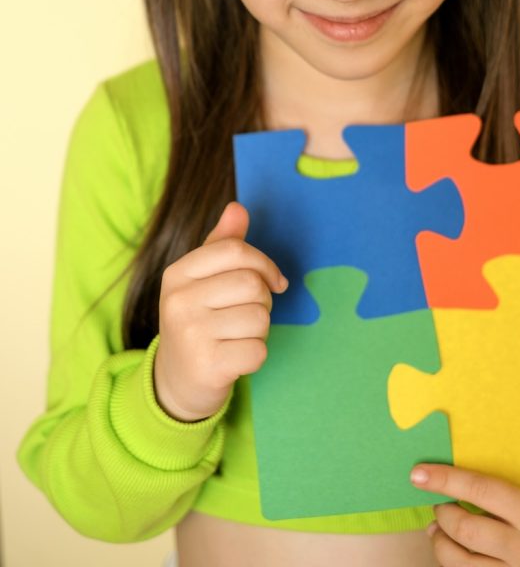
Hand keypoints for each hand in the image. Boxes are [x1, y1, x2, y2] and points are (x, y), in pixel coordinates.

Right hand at [153, 201, 287, 422]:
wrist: (175, 382)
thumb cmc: (198, 320)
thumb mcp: (202, 279)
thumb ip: (222, 244)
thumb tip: (237, 208)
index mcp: (177, 273)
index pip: (236, 250)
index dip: (265, 264)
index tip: (274, 281)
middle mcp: (178, 301)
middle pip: (253, 284)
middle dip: (263, 300)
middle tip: (248, 315)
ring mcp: (190, 335)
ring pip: (260, 317)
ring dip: (260, 330)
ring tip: (237, 336)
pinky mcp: (207, 367)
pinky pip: (258, 350)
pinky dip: (256, 355)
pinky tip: (235, 358)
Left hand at [411, 463, 519, 566]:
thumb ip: (495, 482)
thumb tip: (445, 473)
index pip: (480, 491)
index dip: (445, 481)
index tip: (418, 474)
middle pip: (465, 529)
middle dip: (442, 513)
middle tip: (439, 504)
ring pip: (460, 561)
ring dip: (440, 541)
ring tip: (437, 527)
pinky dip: (452, 560)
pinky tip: (450, 547)